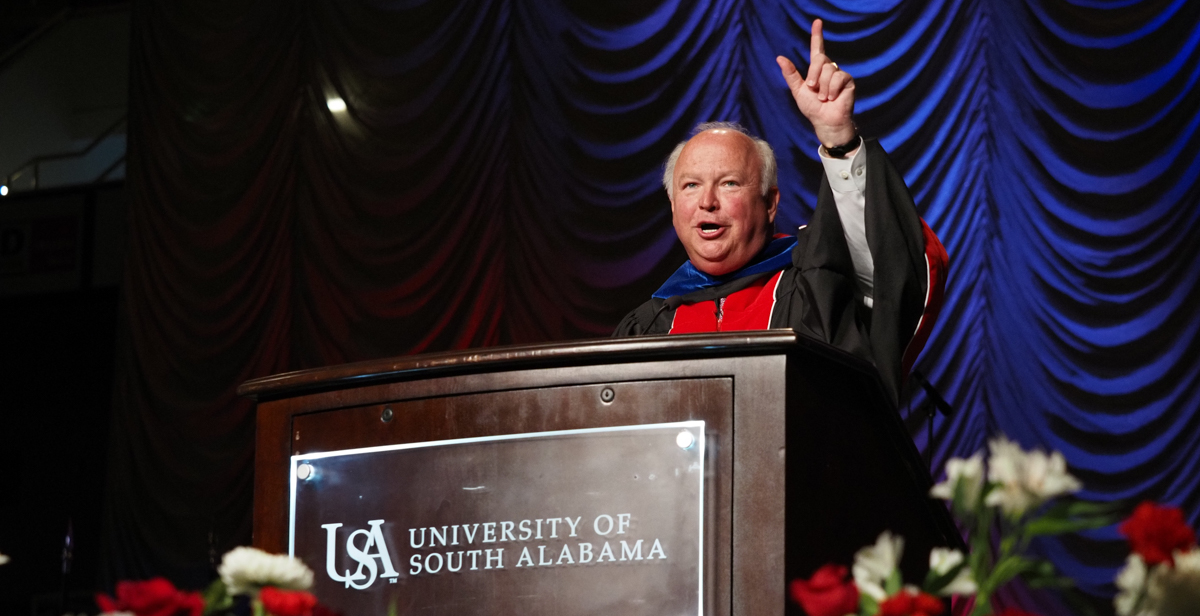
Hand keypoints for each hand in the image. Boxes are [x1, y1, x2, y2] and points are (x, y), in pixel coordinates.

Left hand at [776, 19, 855, 147]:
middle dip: (813, 75)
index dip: (817, 35)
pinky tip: (832, 98)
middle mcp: (829, 69)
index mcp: (817, 70)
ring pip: (828, 70)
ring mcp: (839, 74)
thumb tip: (779, 57)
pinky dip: (832, 89)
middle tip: (813, 89)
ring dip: (823, 87)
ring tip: (824, 98)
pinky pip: (838, 77)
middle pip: (820, 59)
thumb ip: (790, 74)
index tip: (817, 22)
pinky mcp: (848, 81)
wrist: (825, 122)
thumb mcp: (798, 91)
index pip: (817, 48)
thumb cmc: (812, 109)